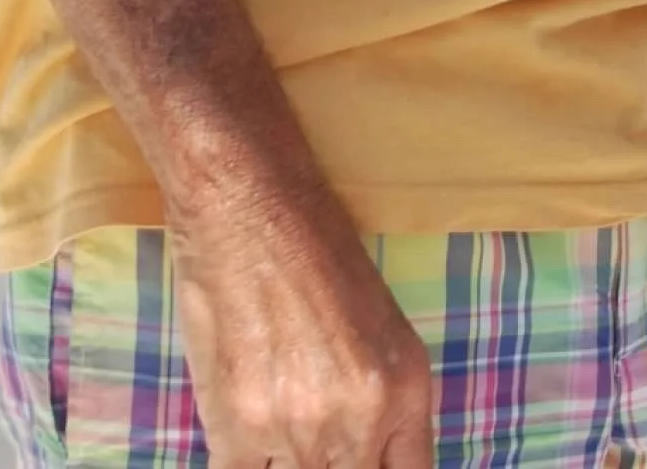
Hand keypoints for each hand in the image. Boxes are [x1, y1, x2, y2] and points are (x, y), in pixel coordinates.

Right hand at [167, 180, 433, 468]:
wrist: (250, 203)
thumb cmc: (314, 244)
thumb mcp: (378, 323)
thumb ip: (379, 397)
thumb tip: (367, 452)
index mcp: (406, 387)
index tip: (358, 459)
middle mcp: (362, 416)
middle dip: (331, 463)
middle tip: (310, 426)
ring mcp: (301, 427)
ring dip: (284, 457)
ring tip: (275, 415)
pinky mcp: (240, 425)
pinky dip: (243, 461)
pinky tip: (242, 432)